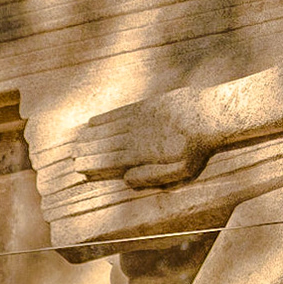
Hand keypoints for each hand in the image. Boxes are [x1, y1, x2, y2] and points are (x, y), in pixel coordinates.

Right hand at [70, 91, 212, 189]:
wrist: (211, 114)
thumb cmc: (198, 149)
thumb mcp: (180, 171)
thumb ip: (152, 176)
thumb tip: (124, 178)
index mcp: (143, 153)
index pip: (111, 160)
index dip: (93, 163)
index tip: (78, 167)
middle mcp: (136, 135)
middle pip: (105, 144)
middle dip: (86, 150)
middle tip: (71, 156)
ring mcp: (140, 119)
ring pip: (108, 129)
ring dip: (90, 136)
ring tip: (76, 141)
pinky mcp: (146, 105)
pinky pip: (119, 112)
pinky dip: (104, 118)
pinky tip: (93, 122)